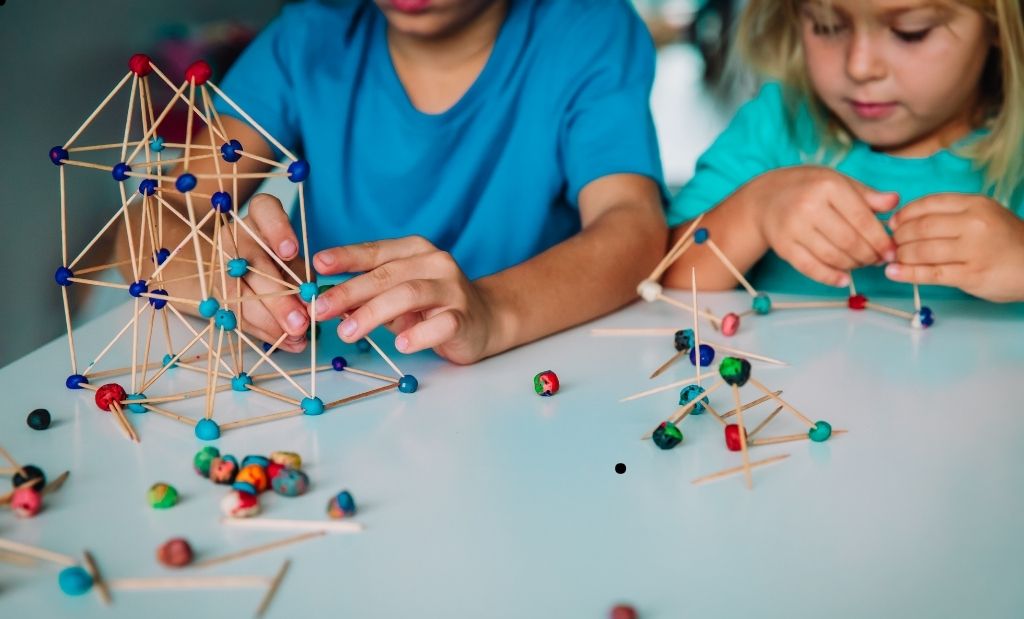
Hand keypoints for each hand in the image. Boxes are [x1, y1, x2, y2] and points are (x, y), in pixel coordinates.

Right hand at [219, 194, 310, 351]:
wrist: (213, 266)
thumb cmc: (268, 259)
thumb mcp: (286, 258)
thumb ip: (301, 276)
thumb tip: (313, 305)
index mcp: (258, 220)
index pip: (264, 210)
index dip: (278, 229)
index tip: (291, 252)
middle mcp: (236, 239)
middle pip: (255, 266)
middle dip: (279, 298)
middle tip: (301, 322)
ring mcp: (220, 267)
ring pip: (244, 297)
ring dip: (273, 322)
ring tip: (298, 337)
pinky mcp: (213, 294)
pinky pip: (238, 316)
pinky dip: (265, 332)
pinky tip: (288, 342)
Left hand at [311, 236, 497, 364]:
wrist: (486, 319)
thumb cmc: (433, 306)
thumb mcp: (397, 296)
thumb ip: (368, 295)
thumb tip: (327, 301)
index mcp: (415, 251)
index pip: (376, 251)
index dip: (346, 257)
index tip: (317, 265)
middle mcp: (435, 263)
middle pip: (387, 275)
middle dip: (350, 292)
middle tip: (322, 309)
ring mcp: (452, 289)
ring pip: (410, 295)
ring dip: (374, 313)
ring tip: (348, 331)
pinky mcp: (464, 317)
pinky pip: (441, 324)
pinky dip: (420, 334)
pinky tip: (402, 345)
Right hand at [751, 166, 898, 285]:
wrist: (765, 198)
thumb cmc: (807, 188)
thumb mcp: (836, 181)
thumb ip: (866, 194)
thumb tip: (894, 202)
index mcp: (827, 186)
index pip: (862, 219)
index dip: (880, 240)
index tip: (891, 251)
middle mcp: (809, 206)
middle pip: (849, 241)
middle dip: (869, 255)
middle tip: (878, 260)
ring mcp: (793, 228)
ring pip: (832, 256)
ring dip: (853, 265)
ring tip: (861, 263)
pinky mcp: (783, 246)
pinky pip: (810, 268)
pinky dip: (830, 277)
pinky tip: (843, 279)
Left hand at [885, 193, 1023, 301]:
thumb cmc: (1005, 241)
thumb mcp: (984, 215)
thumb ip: (952, 215)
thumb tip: (907, 221)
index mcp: (975, 204)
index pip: (929, 204)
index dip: (904, 214)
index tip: (893, 223)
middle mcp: (973, 224)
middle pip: (920, 227)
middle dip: (898, 237)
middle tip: (891, 244)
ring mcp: (972, 250)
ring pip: (922, 250)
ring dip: (901, 255)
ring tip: (893, 259)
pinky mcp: (970, 274)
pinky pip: (931, 273)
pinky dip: (908, 273)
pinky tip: (894, 273)